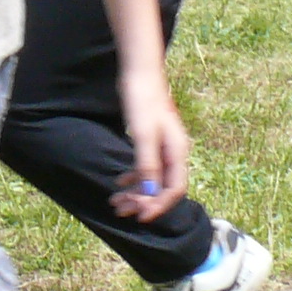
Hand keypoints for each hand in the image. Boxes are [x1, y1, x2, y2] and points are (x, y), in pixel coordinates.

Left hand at [112, 81, 190, 220]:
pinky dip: (133, 177)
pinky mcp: (152, 140)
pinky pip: (146, 167)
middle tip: (119, 210)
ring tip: (114, 202)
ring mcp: (163, 147)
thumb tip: (149, 194)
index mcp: (177, 152)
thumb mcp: (143, 135)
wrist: (140, 73)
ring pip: (152, 179)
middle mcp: (174, 152)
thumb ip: (147, 165)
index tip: (139, 217)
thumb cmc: (143, 101)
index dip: (158, 206)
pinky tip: (119, 181)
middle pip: (162, 188)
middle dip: (142, 202)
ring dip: (135, 192)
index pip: (174, 190)